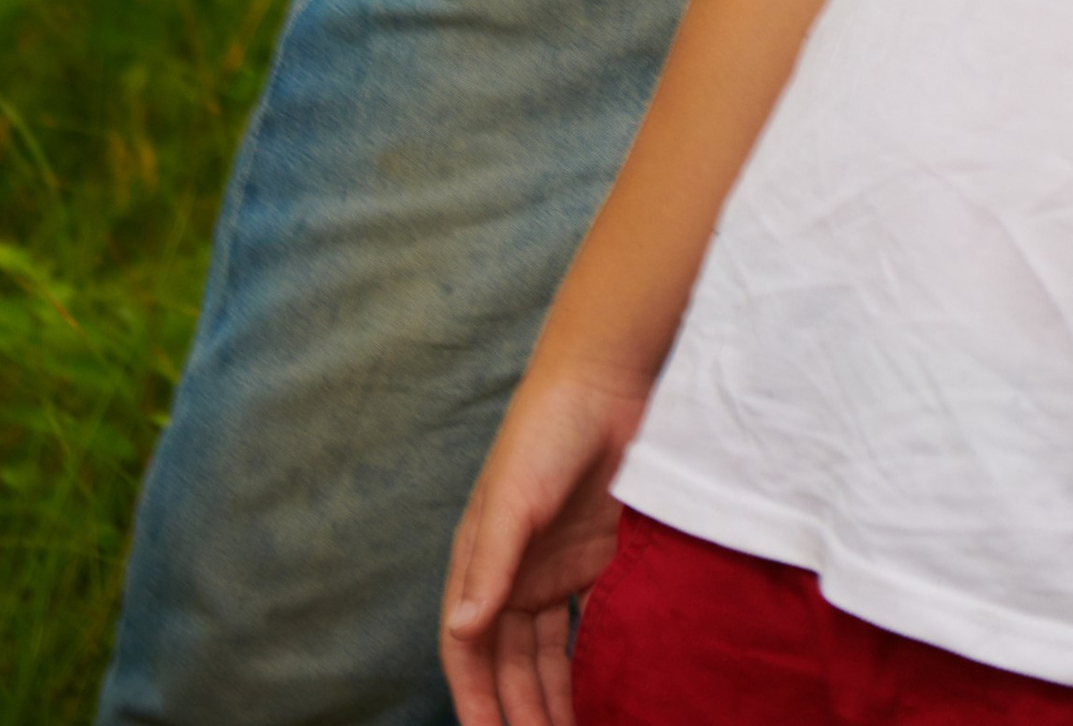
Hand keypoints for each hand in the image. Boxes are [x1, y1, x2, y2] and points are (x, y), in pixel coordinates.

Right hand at [440, 365, 644, 725]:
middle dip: (520, 711)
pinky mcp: (598, 560)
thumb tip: (463, 629)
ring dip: (553, 698)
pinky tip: (601, 693)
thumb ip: (491, 565)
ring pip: (548, 654)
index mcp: (481, 563)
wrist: (610, 380)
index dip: (476, 699)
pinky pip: (588, 626)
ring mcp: (556, 569)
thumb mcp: (513, 498)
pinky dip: (590, 663)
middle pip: (511, 663)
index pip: (469, 650)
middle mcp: (514, 575)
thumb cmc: (547, 429)